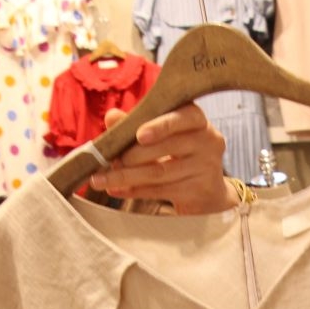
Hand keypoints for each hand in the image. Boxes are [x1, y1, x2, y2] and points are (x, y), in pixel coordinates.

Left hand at [88, 104, 237, 214]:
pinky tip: (116, 190)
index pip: (181, 117)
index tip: (139, 135)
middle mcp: (207, 140)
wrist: (207, 191)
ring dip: (127, 176)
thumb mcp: (162, 135)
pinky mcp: (199, 191)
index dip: (160, 126)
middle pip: (167, 147)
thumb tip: (111, 116)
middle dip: (133, 155)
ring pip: (160, 172)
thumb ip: (136, 123)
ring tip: (101, 180)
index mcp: (196, 119)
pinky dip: (134, 191)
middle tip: (109, 160)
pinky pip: (161, 190)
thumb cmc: (180, 155)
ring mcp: (206, 167)